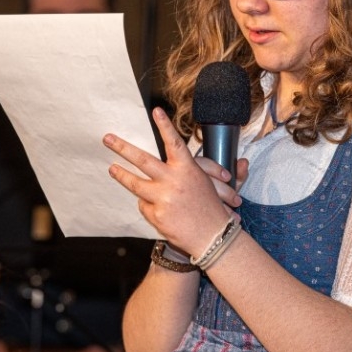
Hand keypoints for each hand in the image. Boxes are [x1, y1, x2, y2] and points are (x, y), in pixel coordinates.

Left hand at [104, 107, 235, 255]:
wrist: (212, 240)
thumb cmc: (216, 211)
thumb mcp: (223, 188)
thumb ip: (225, 174)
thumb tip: (244, 163)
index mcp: (189, 170)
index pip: (174, 142)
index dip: (165, 126)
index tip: (156, 111)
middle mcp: (173, 181)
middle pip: (142, 160)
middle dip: (122, 147)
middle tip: (107, 138)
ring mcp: (161, 198)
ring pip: (135, 184)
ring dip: (121, 175)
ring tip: (112, 168)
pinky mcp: (155, 215)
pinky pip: (145, 205)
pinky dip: (149, 205)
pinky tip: (157, 208)